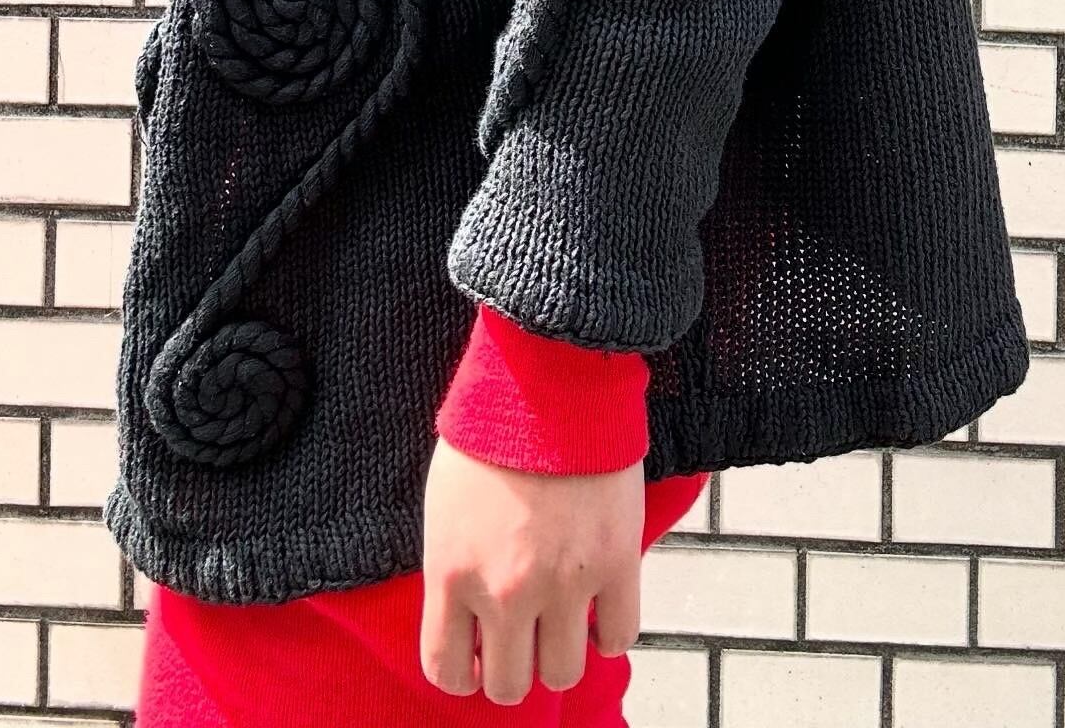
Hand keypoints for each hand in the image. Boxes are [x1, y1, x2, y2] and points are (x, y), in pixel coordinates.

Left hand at [419, 435, 643, 704]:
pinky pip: (619, 637)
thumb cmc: (489, 430)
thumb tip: (465, 612)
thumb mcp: (445, 503)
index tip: (477, 657)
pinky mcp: (616, 564)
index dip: (464, 673)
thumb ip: (453, 566)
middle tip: (523, 637)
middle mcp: (505, 592)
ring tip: (563, 621)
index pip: (448, 669)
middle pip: (509, 685)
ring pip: (564, 673)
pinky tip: (600, 607)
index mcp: (452, 573)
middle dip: (514, 667)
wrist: (547, 379)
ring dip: (562, 653)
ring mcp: (564, 583)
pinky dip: (609, 632)